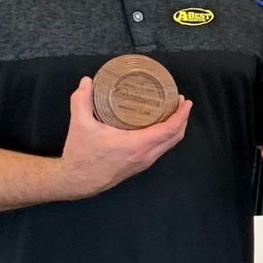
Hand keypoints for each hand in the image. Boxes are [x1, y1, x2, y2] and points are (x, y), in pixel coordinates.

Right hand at [57, 76, 191, 197]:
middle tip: (180, 102)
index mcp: (136, 145)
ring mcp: (144, 162)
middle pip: (175, 137)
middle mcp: (145, 155)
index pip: (169, 129)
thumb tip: (87, 81)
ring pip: (169, 144)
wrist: (77, 181)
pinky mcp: (140, 165)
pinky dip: (166, 136)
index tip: (185, 102)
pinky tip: (159, 125)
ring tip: (172, 111)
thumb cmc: (81, 155)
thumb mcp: (80, 124)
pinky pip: (161, 149)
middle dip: (182, 118)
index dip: (181, 115)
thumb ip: (81, 100)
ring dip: (175, 128)